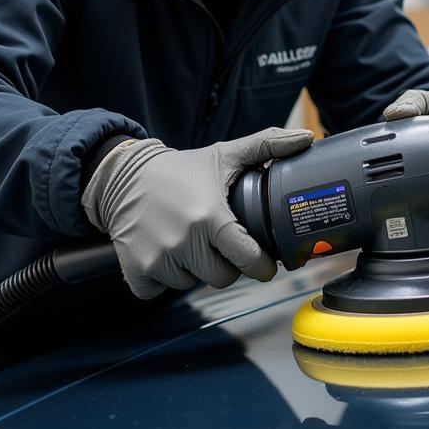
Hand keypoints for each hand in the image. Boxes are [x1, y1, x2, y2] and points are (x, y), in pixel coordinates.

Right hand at [82, 127, 312, 297]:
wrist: (123, 177)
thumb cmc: (180, 170)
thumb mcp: (223, 155)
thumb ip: (266, 146)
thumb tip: (306, 138)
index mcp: (210, 217)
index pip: (246, 258)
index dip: (261, 266)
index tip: (264, 264)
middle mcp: (184, 241)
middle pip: (223, 278)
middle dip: (226, 265)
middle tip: (218, 244)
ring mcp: (159, 259)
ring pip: (192, 284)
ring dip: (193, 270)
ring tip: (187, 241)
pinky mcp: (137, 271)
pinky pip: (160, 290)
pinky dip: (162, 278)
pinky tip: (163, 253)